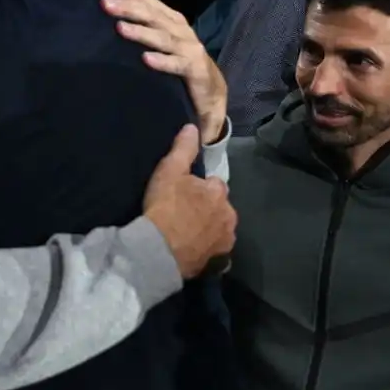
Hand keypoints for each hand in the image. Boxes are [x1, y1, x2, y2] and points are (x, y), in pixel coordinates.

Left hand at [98, 0, 227, 142]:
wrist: (211, 93)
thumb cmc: (179, 64)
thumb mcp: (160, 43)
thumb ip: (141, 29)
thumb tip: (108, 18)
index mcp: (169, 19)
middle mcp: (179, 29)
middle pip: (152, 14)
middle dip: (128, 7)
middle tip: (104, 3)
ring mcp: (188, 48)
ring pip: (163, 37)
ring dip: (141, 32)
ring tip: (119, 27)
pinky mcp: (195, 69)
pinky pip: (177, 64)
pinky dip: (162, 61)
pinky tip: (146, 59)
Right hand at [143, 126, 235, 279]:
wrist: (160, 250)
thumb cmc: (165, 207)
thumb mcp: (169, 171)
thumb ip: (183, 149)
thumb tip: (193, 128)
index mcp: (219, 191)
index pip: (214, 184)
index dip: (199, 188)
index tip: (184, 193)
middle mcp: (229, 214)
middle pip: (220, 207)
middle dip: (208, 209)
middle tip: (184, 214)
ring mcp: (226, 239)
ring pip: (220, 229)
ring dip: (209, 229)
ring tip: (187, 234)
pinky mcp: (220, 261)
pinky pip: (218, 253)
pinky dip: (209, 250)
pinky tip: (195, 251)